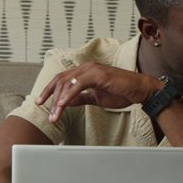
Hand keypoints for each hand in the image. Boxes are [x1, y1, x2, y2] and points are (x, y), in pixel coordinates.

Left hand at [35, 62, 161, 121]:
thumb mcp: (96, 97)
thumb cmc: (122, 91)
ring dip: (58, 101)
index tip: (42, 102)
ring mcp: (91, 70)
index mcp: (85, 71)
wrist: (140, 90)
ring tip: (55, 115)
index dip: (50, 90)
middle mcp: (86, 67)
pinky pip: (77, 86)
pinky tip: (63, 106)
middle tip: (47, 113)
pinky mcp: (98, 75)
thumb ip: (81, 98)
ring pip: (67, 83)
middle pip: (60, 80)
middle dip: (50, 97)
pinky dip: (68, 96)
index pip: (62, 79)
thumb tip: (67, 102)